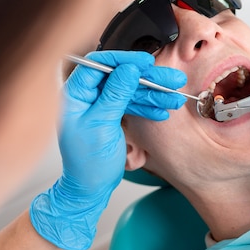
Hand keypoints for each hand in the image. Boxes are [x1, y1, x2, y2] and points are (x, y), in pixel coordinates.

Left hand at [30, 51, 186, 249]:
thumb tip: (128, 69)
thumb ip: (115, 94)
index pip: (99, 65)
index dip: (123, 60)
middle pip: (120, 78)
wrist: (90, 189)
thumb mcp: (102, 124)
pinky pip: (131, 106)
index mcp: (75, 95)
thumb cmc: (87, 163)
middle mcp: (87, 97)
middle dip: (147, 79)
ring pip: (129, 92)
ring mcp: (100, 107)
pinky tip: (162, 111)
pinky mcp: (111, 117)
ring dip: (153, 94)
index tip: (145, 61)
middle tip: (171, 79)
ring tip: (174, 98)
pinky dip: (147, 108)